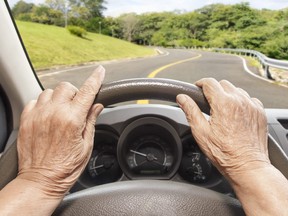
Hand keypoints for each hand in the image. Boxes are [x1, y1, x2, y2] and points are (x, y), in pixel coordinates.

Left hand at [17, 66, 104, 197]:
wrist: (41, 181)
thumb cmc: (66, 168)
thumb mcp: (86, 146)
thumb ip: (91, 121)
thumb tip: (97, 106)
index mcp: (72, 120)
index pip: (87, 92)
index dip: (95, 79)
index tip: (100, 71)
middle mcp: (54, 114)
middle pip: (66, 87)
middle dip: (74, 93)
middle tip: (76, 106)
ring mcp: (38, 116)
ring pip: (49, 91)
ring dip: (58, 98)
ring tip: (60, 112)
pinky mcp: (26, 120)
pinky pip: (34, 101)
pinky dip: (43, 104)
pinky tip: (47, 116)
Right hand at [177, 78, 269, 180]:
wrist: (247, 166)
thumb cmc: (224, 153)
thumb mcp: (201, 132)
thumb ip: (190, 111)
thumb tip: (182, 98)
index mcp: (223, 103)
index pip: (209, 82)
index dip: (200, 84)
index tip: (197, 88)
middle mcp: (240, 101)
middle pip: (223, 84)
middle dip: (213, 90)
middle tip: (208, 102)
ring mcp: (252, 106)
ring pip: (236, 90)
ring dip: (227, 95)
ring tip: (221, 110)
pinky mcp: (260, 112)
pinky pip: (249, 99)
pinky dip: (241, 102)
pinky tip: (235, 114)